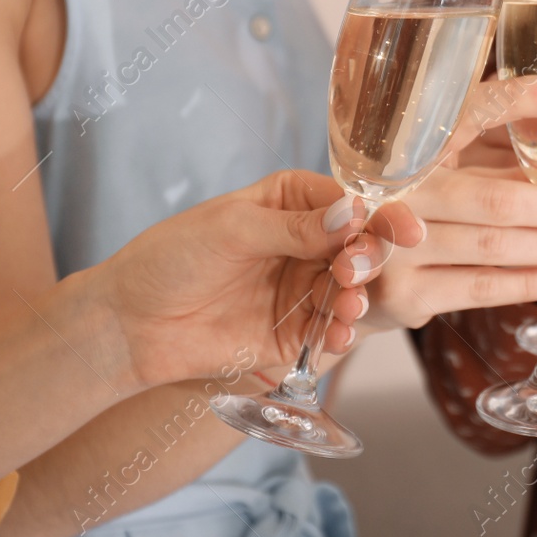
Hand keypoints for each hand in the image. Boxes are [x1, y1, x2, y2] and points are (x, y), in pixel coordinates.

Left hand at [93, 169, 410, 390]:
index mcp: (292, 201)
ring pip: (352, 290)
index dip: (379, 215)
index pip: (348, 203)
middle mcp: (306, 243)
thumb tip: (351, 215)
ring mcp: (303, 288)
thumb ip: (294, 227)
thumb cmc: (171, 259)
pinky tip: (338, 334)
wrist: (131, 323)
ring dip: (358, 298)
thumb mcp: (231, 230)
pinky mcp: (295, 333)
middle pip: (359, 247)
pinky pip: (331, 331)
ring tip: (346, 307)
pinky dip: (341, 333)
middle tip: (354, 272)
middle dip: (367, 259)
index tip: (405, 229)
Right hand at [360, 75, 536, 331]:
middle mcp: (399, 194)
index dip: (513, 102)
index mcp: (408, 149)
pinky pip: (479, 289)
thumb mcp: (442, 161)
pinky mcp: (406, 295)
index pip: (465, 113)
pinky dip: (526, 283)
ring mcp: (397, 247)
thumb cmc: (410, 206)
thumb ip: (497, 142)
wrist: (342, 272)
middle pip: (492, 198)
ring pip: (491, 247)